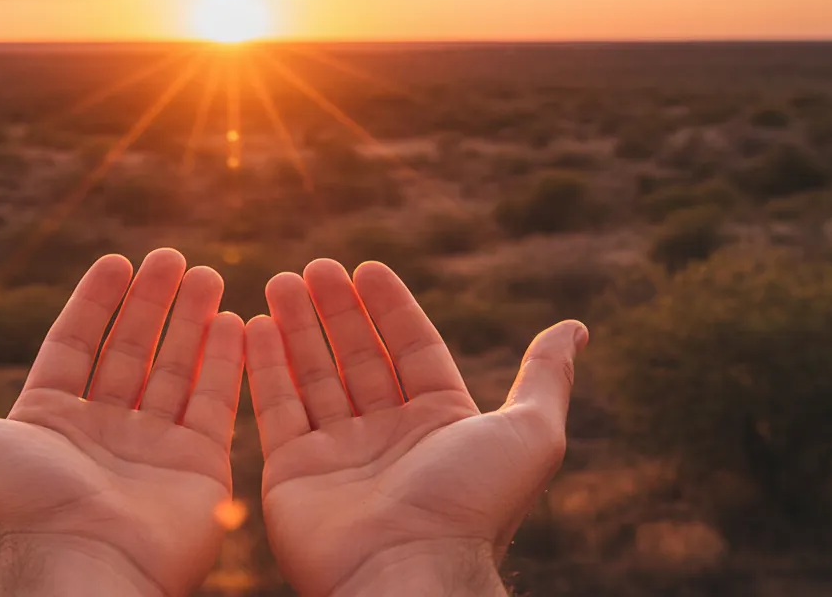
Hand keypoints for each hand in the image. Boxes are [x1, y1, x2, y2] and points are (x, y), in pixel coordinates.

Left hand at [0, 249, 245, 596]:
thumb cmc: (18, 506)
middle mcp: (103, 433)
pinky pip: (216, 404)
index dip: (94, 301)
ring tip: (209, 274)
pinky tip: (235, 321)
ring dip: (193, 321)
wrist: (83, 567)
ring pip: (176, 370)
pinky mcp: (198, 467)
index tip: (117, 260)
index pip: (75, 344)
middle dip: (151, 302)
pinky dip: (226, 362)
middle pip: (130, 351)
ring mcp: (153, 449)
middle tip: (172, 257)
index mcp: (50, 421)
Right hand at [244, 259, 587, 596]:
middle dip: (337, 310)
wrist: (407, 571)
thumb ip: (545, 377)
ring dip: (298, 328)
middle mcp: (389, 436)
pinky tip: (255, 326)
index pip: (413, 349)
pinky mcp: (294, 471)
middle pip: (359, 357)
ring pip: (315, 377)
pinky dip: (265, 367)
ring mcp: (339, 454)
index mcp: (441, 424)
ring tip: (280, 280)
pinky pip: (276, 409)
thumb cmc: (471, 504)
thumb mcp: (530, 433)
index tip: (367, 267)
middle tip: (314, 266)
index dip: (391, 307)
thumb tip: (577, 328)